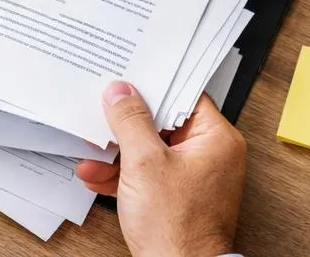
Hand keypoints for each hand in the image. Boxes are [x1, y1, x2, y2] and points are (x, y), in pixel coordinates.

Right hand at [74, 83, 244, 256]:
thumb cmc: (176, 229)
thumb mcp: (144, 163)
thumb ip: (131, 122)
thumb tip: (121, 92)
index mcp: (217, 139)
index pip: (185, 96)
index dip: (155, 87)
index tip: (129, 81)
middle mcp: (212, 156)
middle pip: (165, 125)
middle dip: (128, 126)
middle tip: (104, 115)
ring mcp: (195, 178)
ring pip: (153, 152)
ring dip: (120, 154)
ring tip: (92, 152)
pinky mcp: (180, 198)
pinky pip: (151, 175)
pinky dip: (126, 175)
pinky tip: (98, 175)